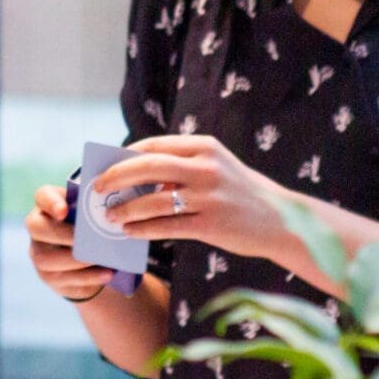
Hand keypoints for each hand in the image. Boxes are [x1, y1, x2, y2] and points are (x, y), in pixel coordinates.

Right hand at [23, 185, 115, 303]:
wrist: (92, 255)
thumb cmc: (94, 225)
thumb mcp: (94, 212)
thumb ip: (98, 207)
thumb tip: (115, 208)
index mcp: (49, 204)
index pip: (42, 196)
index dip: (50, 203)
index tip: (64, 211)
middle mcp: (38, 227)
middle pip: (36, 227)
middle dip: (62, 235)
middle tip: (87, 240)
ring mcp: (39, 253)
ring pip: (45, 259)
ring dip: (76, 261)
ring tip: (102, 261)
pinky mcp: (48, 276)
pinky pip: (62, 279)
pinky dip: (87, 278)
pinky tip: (107, 274)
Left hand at [95, 135, 297, 269]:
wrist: (282, 221)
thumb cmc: (241, 193)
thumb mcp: (217, 167)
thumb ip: (183, 166)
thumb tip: (136, 173)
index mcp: (205, 147)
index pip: (154, 146)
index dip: (124, 155)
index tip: (105, 166)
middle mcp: (207, 167)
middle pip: (148, 166)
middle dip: (116, 177)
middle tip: (96, 188)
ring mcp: (209, 197)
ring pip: (153, 200)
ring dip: (126, 209)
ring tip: (109, 216)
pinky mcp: (211, 224)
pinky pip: (166, 227)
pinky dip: (143, 229)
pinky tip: (129, 232)